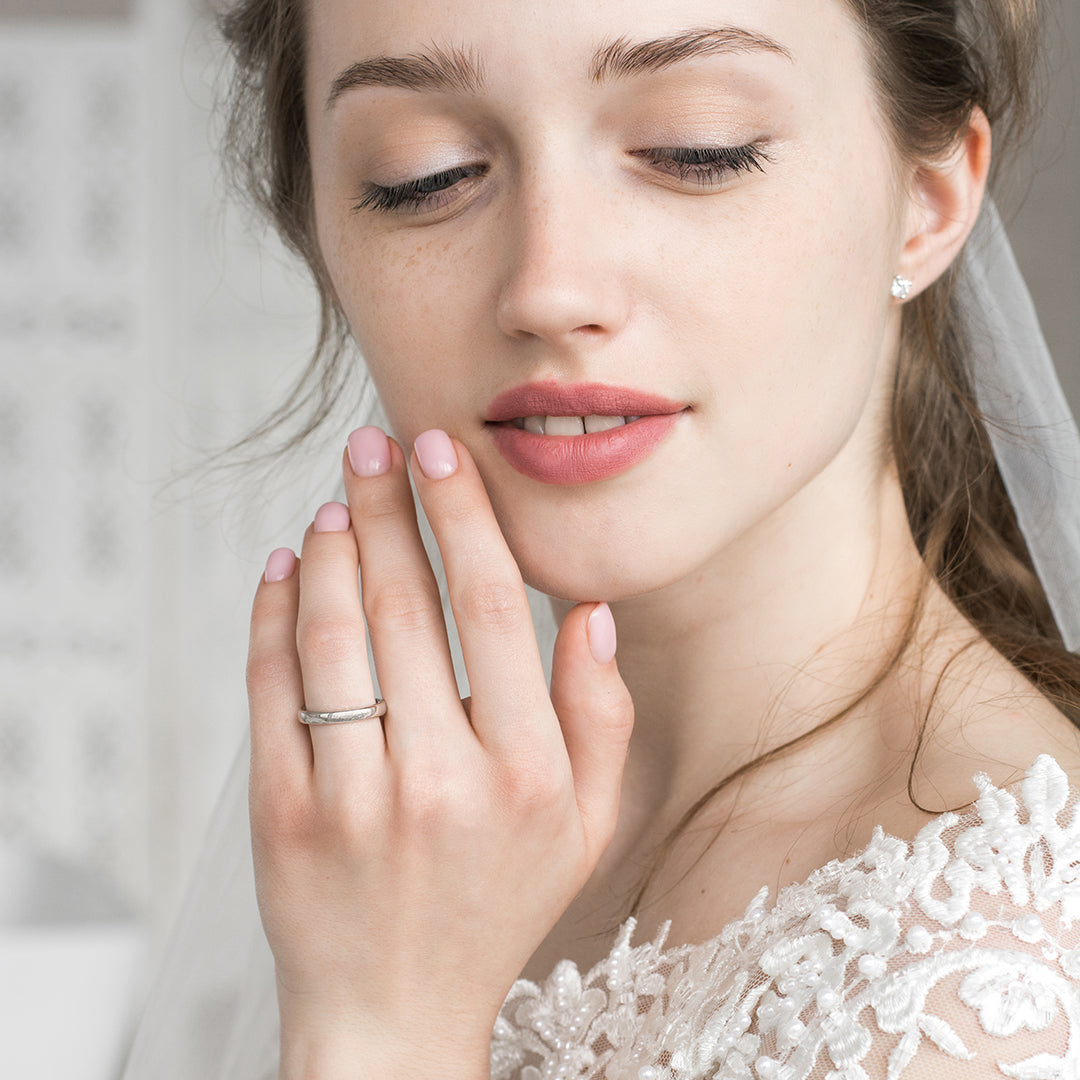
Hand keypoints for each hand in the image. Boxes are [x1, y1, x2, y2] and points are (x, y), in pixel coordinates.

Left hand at [247, 427, 633, 1078]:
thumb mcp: (587, 827)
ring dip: (332, 549)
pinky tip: (285, 568)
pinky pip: (273, 689)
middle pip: (407, 605)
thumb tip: (590, 609)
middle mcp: (444, 780)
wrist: (394, 1012)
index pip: (494, 609)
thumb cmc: (496, 907)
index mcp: (528, 773)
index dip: (465, 518)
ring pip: (335, 635)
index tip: (443, 456)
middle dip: (388, 506)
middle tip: (375, 444)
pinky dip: (273, 615)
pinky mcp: (283, 815)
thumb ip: (602, 717)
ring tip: (336, 499)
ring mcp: (355, 799)